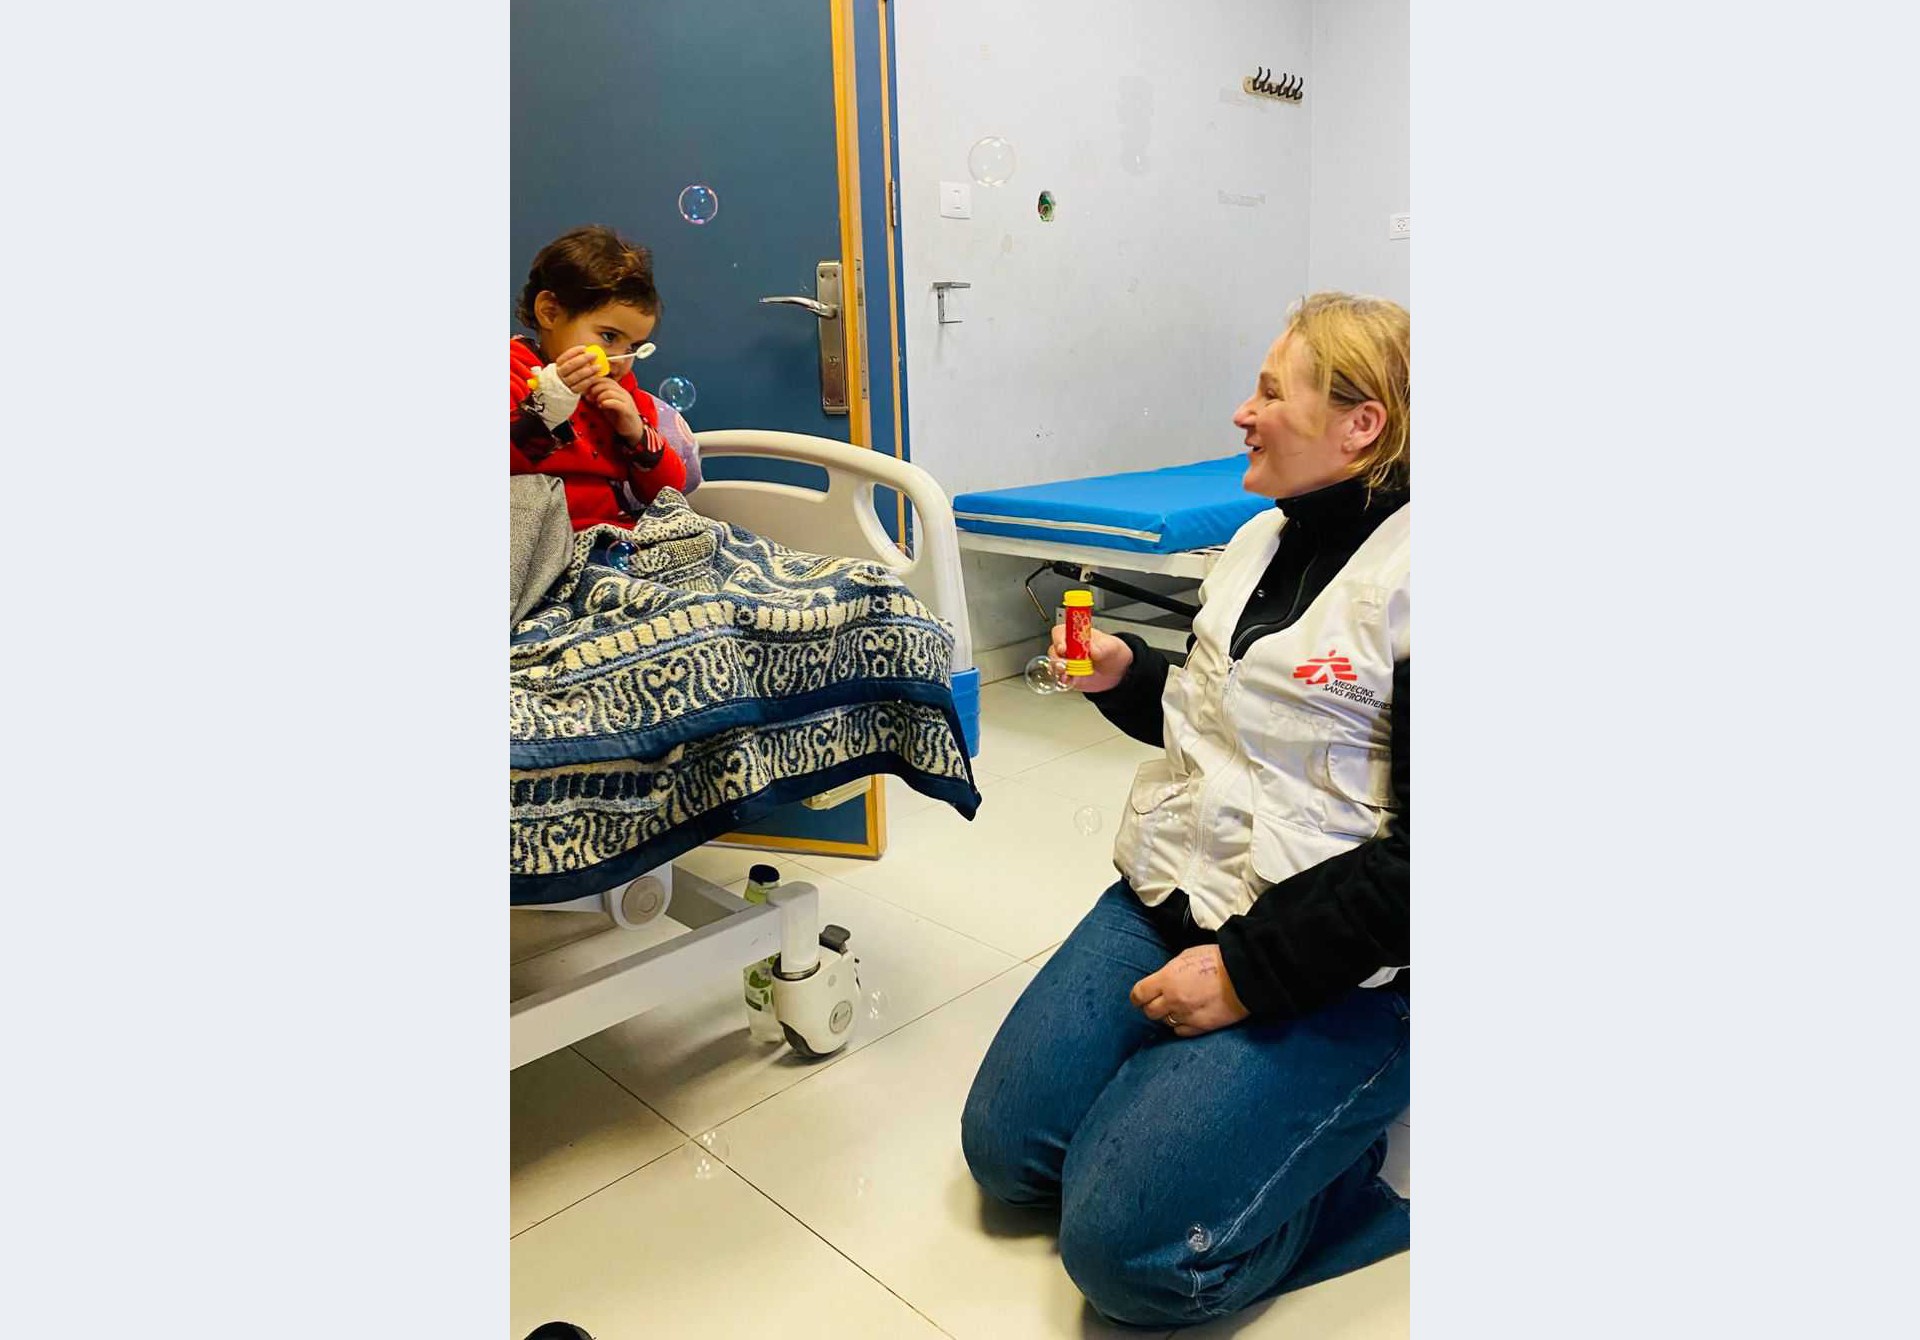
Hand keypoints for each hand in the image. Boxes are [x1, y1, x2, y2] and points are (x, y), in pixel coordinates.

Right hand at [553, 344, 607, 392]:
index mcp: (558, 365)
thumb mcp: (566, 366)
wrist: (560, 392)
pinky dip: (590, 379)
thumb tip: (588, 351)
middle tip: (594, 355)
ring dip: (589, 370)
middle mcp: (560, 374)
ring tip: (598, 366)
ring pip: (577, 375)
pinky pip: (581, 385)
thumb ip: (574, 360)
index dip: (574, 351)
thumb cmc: (567, 375)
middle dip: (584, 358)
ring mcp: (565, 383)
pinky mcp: (572, 392)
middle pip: (571, 365)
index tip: (584, 348)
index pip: (565, 356)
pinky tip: (596, 375)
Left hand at [582, 377, 647, 442]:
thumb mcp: (606, 404)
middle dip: (595, 389)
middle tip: (589, 397)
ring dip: (599, 396)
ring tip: (595, 402)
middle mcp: (623, 392)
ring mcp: (626, 400)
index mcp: (618, 390)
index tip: (586, 390)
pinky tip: (601, 407)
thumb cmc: (618, 416)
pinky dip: (606, 403)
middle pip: (607, 383)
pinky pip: (616, 403)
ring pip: (610, 392)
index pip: (605, 379)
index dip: (594, 382)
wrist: (632, 429)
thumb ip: (598, 397)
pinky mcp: (627, 410)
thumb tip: (586, 393)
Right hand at [1048, 621, 1134, 692]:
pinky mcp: (1068, 675)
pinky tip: (1069, 681)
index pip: (1060, 632)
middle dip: (1057, 658)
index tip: (1063, 648)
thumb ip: (1102, 647)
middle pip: (1054, 650)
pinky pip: (1060, 678)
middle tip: (1065, 665)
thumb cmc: (1112, 652)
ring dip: (1058, 670)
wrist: (1117, 671)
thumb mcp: (1112, 647)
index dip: (1059, 639)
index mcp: (1076, 634)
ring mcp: (1067, 662)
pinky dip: (1062, 680)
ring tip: (1067, 674)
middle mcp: (1068, 647)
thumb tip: (1093, 649)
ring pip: (1054, 665)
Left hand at [1130, 945, 1249, 1038]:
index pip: (1139, 994)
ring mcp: (1186, 1015)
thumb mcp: (1186, 956)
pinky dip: (1181, 1025)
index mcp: (1166, 979)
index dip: (1138, 996)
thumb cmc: (1217, 960)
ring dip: (1167, 1015)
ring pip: (1164, 1022)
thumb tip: (1161, 980)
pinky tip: (1188, 1017)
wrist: (1245, 975)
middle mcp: (1173, 999)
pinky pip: (1180, 1031)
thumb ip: (1169, 971)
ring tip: (1178, 1007)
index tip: (1141, 997)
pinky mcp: (1200, 1027)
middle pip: (1149, 1011)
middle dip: (1152, 1006)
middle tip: (1160, 1001)